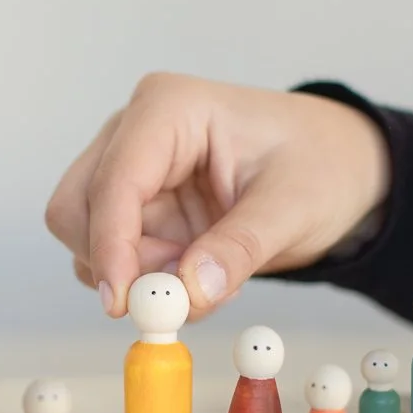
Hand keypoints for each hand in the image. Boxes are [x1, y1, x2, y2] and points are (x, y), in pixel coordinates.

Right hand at [44, 73, 390, 318]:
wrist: (336, 167)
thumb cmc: (320, 165)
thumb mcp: (293, 208)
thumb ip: (240, 249)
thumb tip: (190, 292)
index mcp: (170, 108)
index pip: (114, 181)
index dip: (110, 245)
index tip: (123, 304)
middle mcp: (135, 132)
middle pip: (76, 208)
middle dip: (117, 262)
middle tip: (178, 295)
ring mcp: (130, 169)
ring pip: (87, 237)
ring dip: (138, 276)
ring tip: (211, 276)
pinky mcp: (136, 206)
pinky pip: (114, 256)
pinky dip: (148, 280)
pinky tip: (201, 271)